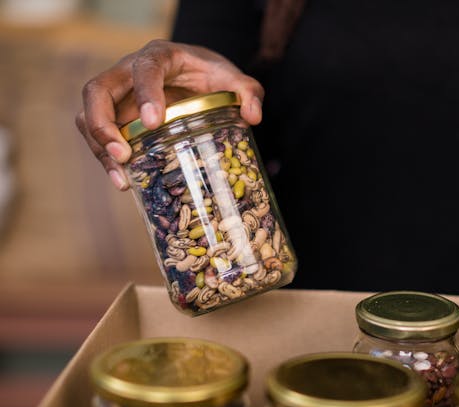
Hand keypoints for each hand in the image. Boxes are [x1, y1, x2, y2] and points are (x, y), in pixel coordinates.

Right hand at [75, 40, 263, 190]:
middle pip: (98, 91)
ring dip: (100, 148)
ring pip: (89, 116)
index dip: (145, 93)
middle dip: (103, 124)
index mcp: (160, 57)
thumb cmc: (211, 76)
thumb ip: (249, 92)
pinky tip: (124, 182)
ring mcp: (118, 96)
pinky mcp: (115, 118)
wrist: (197, 77)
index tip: (153, 122)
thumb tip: (253, 117)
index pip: (145, 68)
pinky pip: (99, 136)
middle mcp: (128, 73)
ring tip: (122, 178)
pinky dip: (106, 160)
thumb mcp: (234, 80)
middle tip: (123, 154)